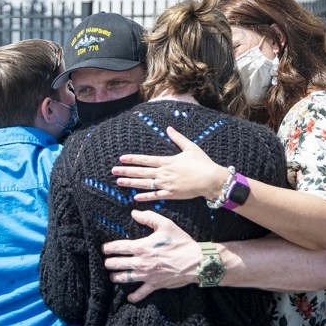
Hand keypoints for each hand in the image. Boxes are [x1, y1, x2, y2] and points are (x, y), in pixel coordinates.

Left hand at [102, 210, 200, 302]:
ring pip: (124, 278)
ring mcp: (146, 275)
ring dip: (116, 277)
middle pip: (117, 264)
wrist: (195, 261)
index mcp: (141, 247)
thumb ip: (148, 217)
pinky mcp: (154, 285)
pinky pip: (141, 293)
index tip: (104, 248)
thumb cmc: (180, 242)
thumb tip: (134, 213)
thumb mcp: (165, 224)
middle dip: (109, 262)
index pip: (118, 247)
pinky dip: (134, 296)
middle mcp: (140, 262)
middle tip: (107, 262)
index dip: (108, 248)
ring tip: (112, 276)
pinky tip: (130, 297)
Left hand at [111, 126, 228, 201]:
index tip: (121, 158)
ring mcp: (166, 185)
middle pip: (141, 172)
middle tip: (113, 171)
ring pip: (145, 184)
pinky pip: (155, 196)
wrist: (211, 180)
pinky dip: (145, 196)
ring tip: (119, 182)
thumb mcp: (190, 147)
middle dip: (126, 171)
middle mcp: (164, 173)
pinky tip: (135, 197)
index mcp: (167, 161)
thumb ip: (178, 138)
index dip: (132, 159)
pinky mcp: (171, 194)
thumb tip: (169, 128)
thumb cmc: (202, 163)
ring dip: (131, 183)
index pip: (146, 160)